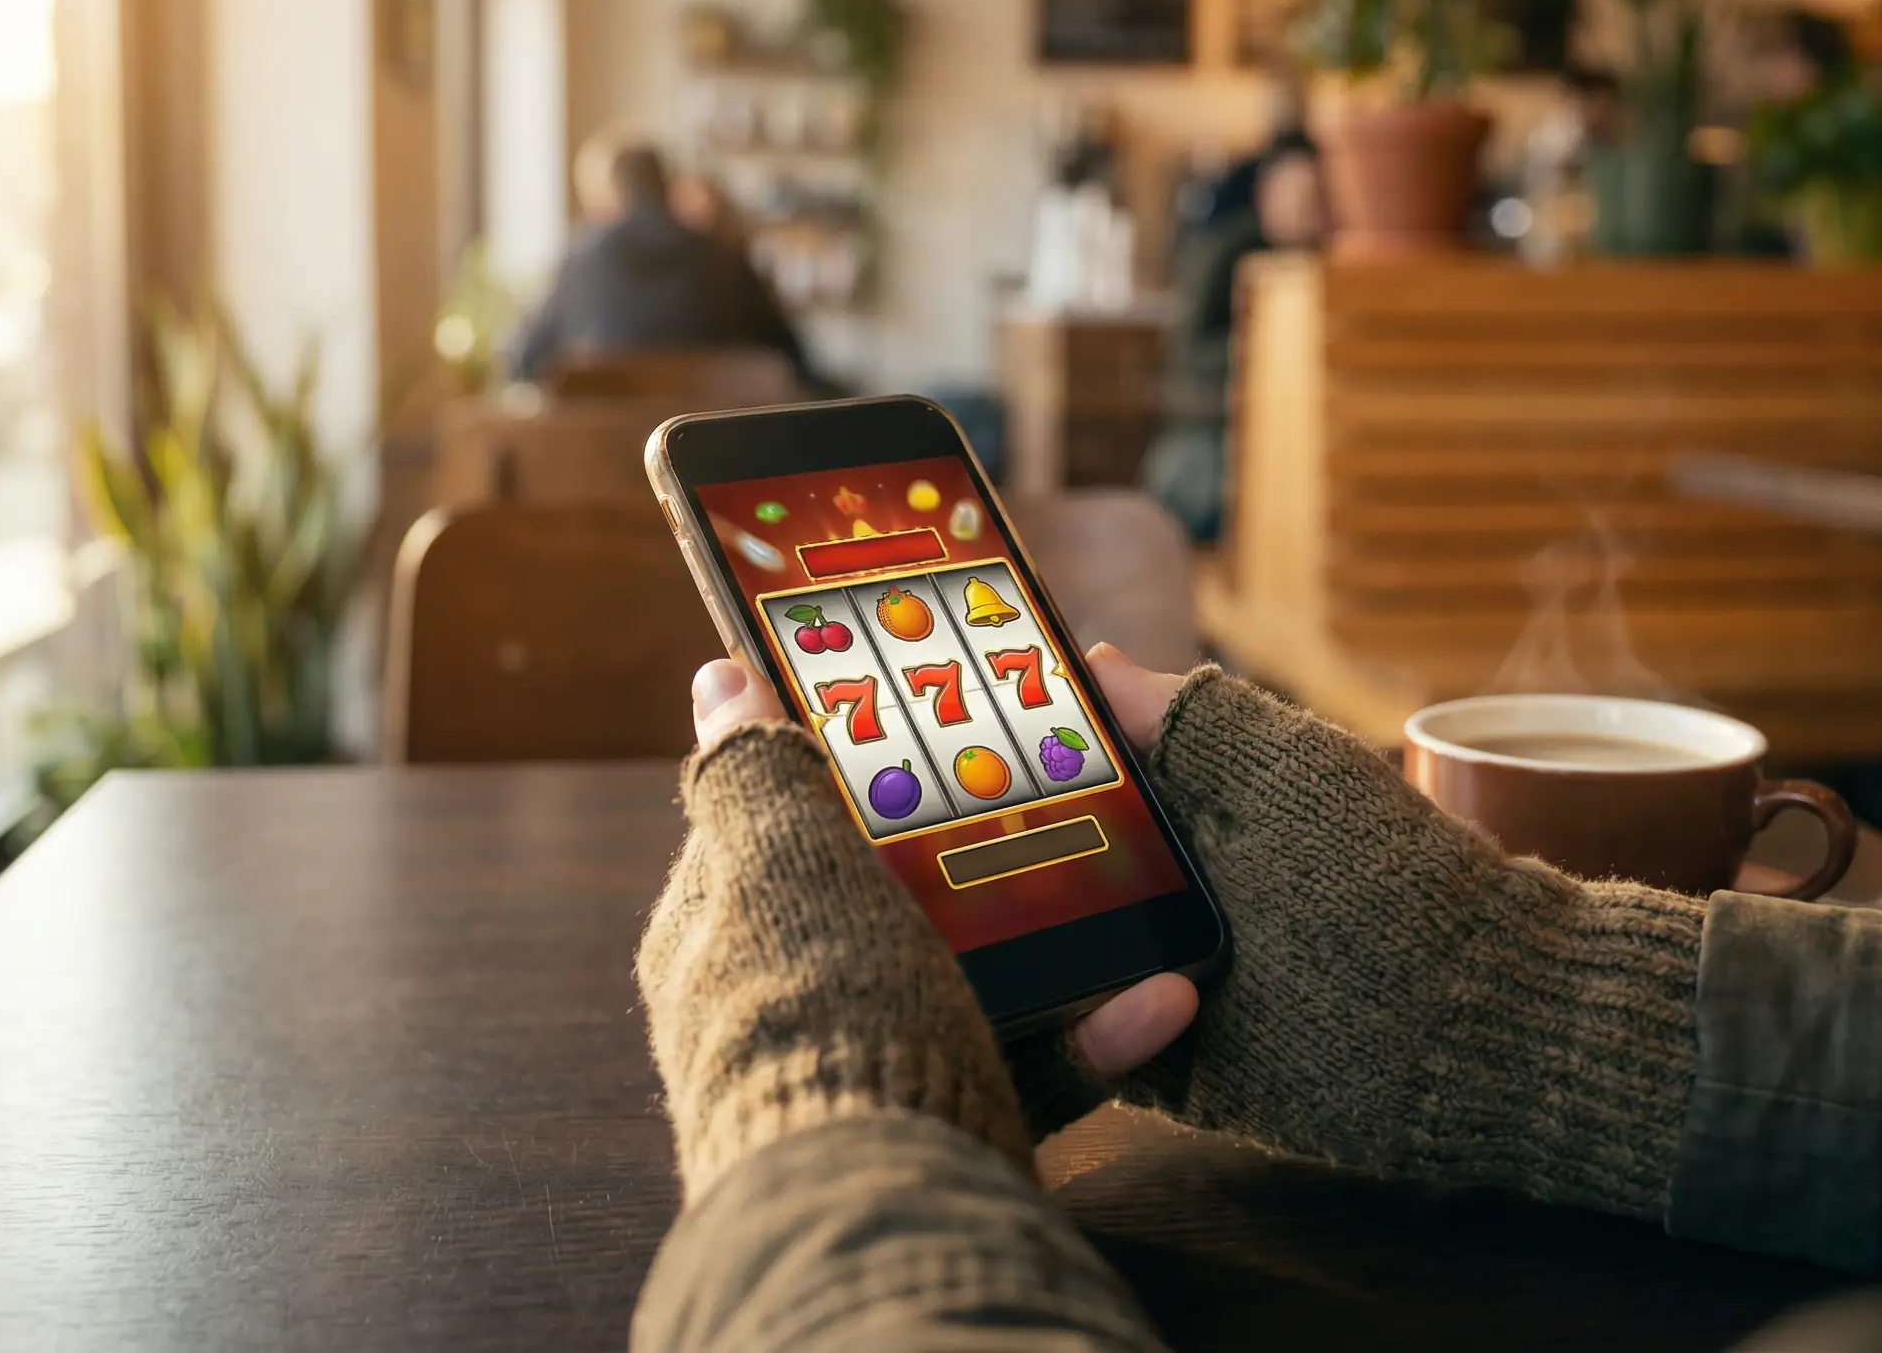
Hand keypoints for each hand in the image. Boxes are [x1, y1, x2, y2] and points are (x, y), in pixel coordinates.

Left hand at [687, 645, 1199, 1080]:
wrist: (876, 1204)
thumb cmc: (813, 1015)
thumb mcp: (781, 866)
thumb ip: (754, 771)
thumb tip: (720, 677)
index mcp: (723, 939)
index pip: (769, 827)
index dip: (834, 764)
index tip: (913, 713)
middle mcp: (790, 1006)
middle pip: (886, 898)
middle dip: (969, 845)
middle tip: (1044, 781)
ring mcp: (873, 1068)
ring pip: (974, 977)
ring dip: (1058, 929)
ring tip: (1123, 876)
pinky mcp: (951, 1128)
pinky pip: (1036, 1062)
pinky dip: (1099, 1030)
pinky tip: (1162, 996)